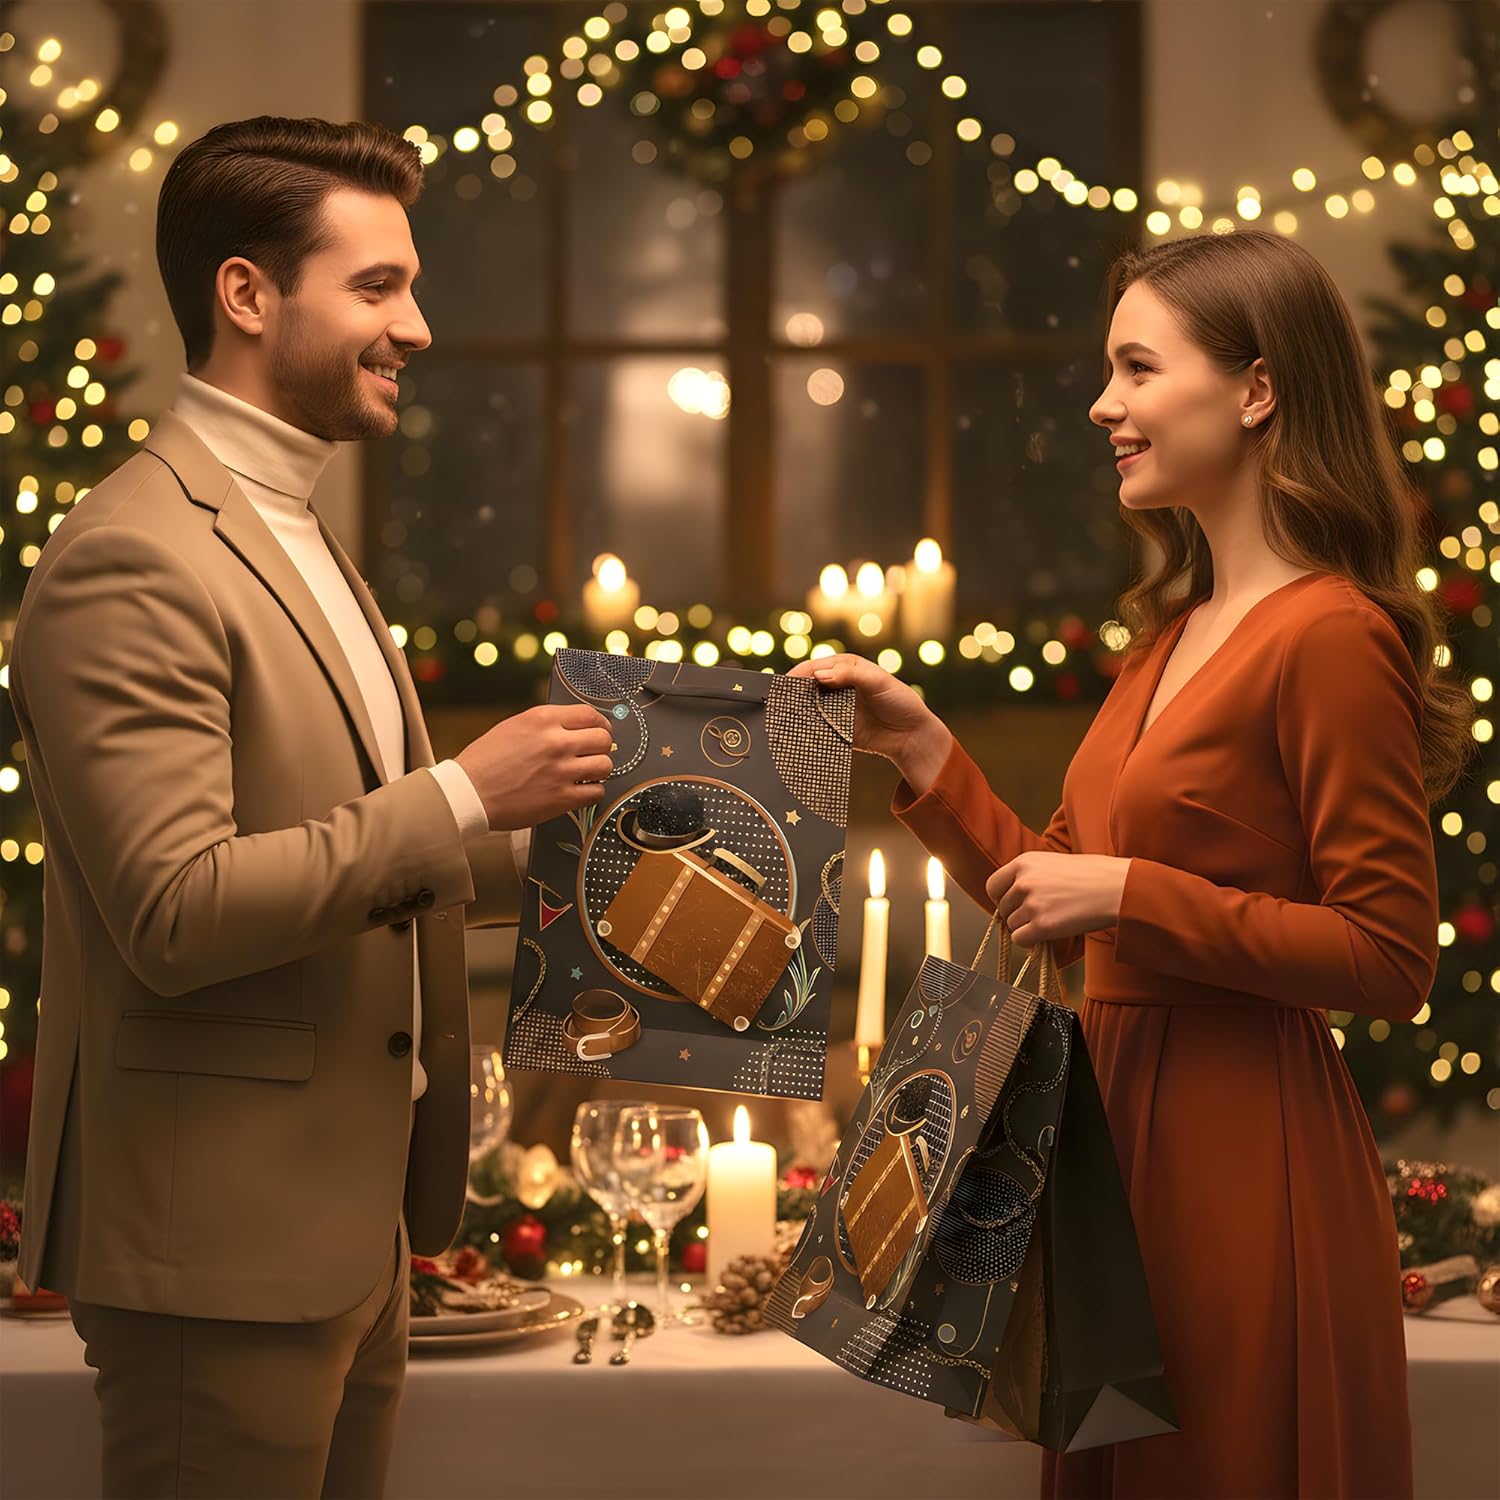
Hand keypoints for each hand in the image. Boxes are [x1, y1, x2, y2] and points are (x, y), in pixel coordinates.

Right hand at [455, 703, 614, 830]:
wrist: (468, 792)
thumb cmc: (485, 761)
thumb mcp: (514, 726)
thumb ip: (545, 724)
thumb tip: (572, 727)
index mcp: (543, 720)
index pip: (590, 714)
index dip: (600, 724)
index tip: (600, 731)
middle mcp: (556, 742)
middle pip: (604, 739)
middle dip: (601, 747)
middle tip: (594, 754)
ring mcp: (561, 771)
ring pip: (605, 765)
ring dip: (599, 770)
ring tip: (587, 774)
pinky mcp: (561, 798)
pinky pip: (597, 792)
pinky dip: (592, 792)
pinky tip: (580, 791)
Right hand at [787, 653, 952, 793]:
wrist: (911, 735)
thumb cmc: (900, 702)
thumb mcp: (879, 681)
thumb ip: (850, 674)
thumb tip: (821, 675)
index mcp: (845, 668)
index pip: (815, 667)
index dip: (799, 674)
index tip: (786, 684)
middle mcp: (837, 686)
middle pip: (806, 686)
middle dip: (791, 692)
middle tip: (778, 701)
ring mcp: (835, 707)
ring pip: (807, 706)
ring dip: (795, 710)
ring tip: (781, 716)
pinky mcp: (835, 727)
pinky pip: (815, 726)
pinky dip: (805, 727)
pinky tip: (796, 730)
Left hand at [985, 852, 1132, 947]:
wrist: (1118, 888)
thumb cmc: (1093, 875)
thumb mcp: (1054, 864)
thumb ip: (1030, 877)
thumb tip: (1013, 898)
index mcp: (1024, 862)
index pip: (993, 885)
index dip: (1001, 899)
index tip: (1014, 905)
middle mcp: (1023, 881)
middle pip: (1002, 909)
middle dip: (1017, 915)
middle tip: (1041, 916)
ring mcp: (1031, 903)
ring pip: (1012, 926)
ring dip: (1028, 928)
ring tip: (1053, 920)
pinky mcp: (1042, 925)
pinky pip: (1020, 939)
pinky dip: (1031, 941)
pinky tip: (1049, 935)